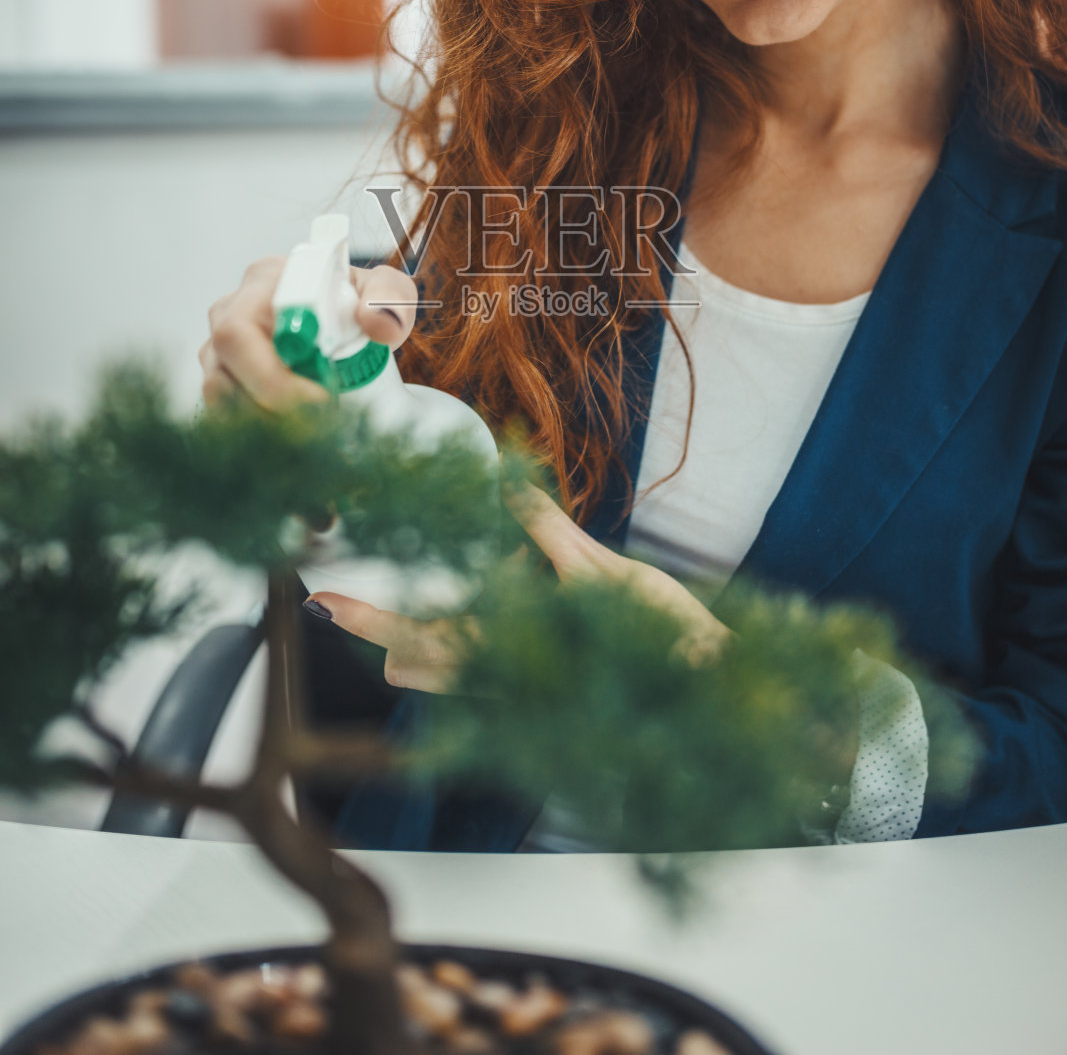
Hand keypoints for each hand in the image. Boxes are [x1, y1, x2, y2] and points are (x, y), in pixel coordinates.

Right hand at [199, 254, 417, 410]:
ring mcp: (219, 347)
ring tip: (313, 422)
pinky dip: (257, 428)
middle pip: (220, 374)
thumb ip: (390, 301)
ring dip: (264, 421)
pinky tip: (295, 427)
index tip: (322, 399)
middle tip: (320, 422)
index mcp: (265, 282)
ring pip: (218, 399)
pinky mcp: (221, 377)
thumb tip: (376, 323)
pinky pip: (223, 412)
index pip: (238, 333)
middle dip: (269, 410)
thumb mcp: (388, 292)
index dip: (273, 378)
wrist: (349, 317)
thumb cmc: (360, 302)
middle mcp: (230, 311)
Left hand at [304, 478, 732, 691]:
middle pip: (422, 664)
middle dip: (383, 635)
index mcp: (513, 649)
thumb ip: (548, 533)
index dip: (367, 616)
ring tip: (389, 631)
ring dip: (416, 652)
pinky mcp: (548, 701)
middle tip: (340, 604)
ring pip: (449, 680)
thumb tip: (506, 484)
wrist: (715, 703)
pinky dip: (457, 662)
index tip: (323, 601)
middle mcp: (509, 682)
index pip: (420, 632)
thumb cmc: (669, 644)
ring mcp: (527, 698)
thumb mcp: (606, 575)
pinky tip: (458, 643)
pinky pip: (485, 683)